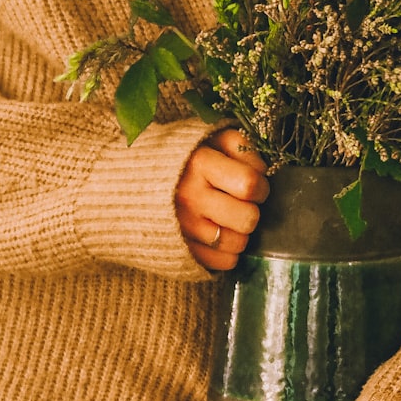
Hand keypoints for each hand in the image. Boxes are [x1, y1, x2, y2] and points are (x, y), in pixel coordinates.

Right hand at [175, 128, 268, 269]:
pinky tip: (219, 234)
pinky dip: (228, 251)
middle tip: (241, 203)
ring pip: (237, 243)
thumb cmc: (188, 157)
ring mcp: (184, 227)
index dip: (261, 186)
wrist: (138, 180)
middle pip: (247, 219)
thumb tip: (262, 172)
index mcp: (199, 163)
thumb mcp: (214, 138)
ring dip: (240, 232)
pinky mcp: (182, 250)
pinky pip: (224, 262)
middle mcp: (190, 197)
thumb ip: (242, 147)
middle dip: (252, 210)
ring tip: (229, 219)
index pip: (250, 184)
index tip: (254, 184)